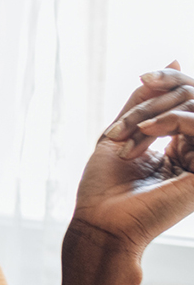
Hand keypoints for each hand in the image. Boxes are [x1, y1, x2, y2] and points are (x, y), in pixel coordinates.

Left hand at [72, 61, 193, 258]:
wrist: (100, 225)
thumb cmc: (102, 190)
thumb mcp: (120, 133)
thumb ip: (146, 100)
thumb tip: (178, 59)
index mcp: (180, 145)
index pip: (188, 99)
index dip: (170, 81)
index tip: (143, 79)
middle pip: (193, 99)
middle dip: (156, 101)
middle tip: (124, 124)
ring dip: (156, 114)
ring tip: (127, 135)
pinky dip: (172, 121)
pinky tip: (146, 132)